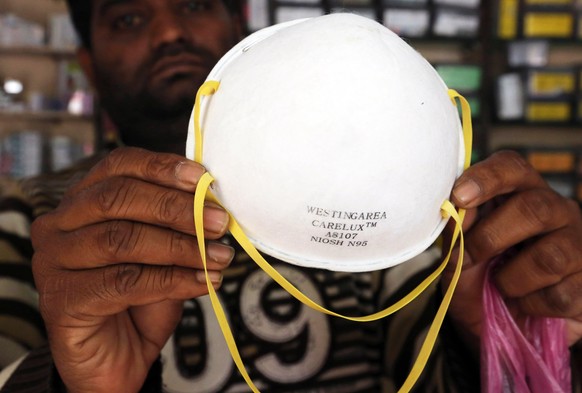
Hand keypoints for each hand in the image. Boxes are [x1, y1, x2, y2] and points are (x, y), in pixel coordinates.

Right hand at [31, 147, 233, 392]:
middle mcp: (60, 224)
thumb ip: (178, 226)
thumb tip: (214, 205)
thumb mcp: (163, 252)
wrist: (116, 356)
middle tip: (219, 222)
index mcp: (83, 200)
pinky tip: (204, 282)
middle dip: (176, 208)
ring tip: (219, 257)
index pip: (118, 166)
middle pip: (117, 198)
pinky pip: (124, 282)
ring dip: (181, 247)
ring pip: (122, 239)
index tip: (203, 180)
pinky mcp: (61, 299)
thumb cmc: (139, 297)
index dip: (162, 168)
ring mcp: (54, 261)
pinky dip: (174, 280)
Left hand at [441, 150, 581, 354]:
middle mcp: (555, 211)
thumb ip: (456, 231)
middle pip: (534, 208)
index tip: (459, 196)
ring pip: (550, 256)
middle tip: (468, 258)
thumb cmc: (478, 279)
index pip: (512, 167)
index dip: (487, 177)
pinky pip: (561, 295)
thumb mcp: (457, 256)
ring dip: (511, 279)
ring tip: (501, 286)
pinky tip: (525, 303)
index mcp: (518, 194)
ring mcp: (579, 244)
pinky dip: (531, 305)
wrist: (497, 326)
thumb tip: (456, 210)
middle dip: (491, 237)